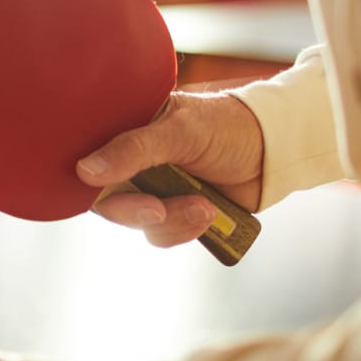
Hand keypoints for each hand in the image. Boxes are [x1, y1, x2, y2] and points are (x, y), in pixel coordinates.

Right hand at [77, 91, 263, 247]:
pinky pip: (162, 234)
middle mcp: (132, 161)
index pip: (88, 157)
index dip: (85, 180)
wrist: (275, 152)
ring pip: (136, 222)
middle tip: (158, 209)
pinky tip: (209, 213)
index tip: (96, 191)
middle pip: (106, 199)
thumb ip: (133, 150)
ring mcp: (153, 188)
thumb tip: (85, 171)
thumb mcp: (180, 131)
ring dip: (170, 221)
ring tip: (203, 206)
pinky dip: (184, 229)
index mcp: (127, 129)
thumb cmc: (228, 126)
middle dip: (134, 210)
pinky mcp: (174, 212)